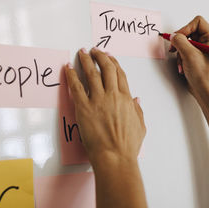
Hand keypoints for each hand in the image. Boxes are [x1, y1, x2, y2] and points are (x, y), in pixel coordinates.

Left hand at [65, 48, 145, 166]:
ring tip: (82, 52)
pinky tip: (68, 68)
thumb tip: (136, 99)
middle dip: (100, 56)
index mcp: (126, 99)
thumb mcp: (140, 126)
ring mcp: (98, 100)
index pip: (119, 74)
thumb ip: (138, 110)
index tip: (109, 57)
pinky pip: (76, 87)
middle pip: (106, 69)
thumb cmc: (127, 146)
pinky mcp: (84, 108)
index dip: (113, 62)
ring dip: (86, 61)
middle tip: (94, 50)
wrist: (115, 157)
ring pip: (92, 73)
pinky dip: (72, 75)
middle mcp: (112, 95)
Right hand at [170, 16, 208, 100]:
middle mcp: (208, 41)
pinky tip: (182, 67)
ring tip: (182, 63)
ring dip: (180, 53)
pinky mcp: (195, 56)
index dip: (186, 28)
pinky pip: (184, 51)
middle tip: (174, 49)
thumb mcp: (190, 54)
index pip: (197, 22)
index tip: (179, 38)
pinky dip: (180, 58)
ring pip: (184, 43)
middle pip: (189, 32)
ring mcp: (202, 49)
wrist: (205, 91)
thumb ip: (180, 41)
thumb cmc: (204, 75)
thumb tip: (173, 36)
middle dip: (180, 43)